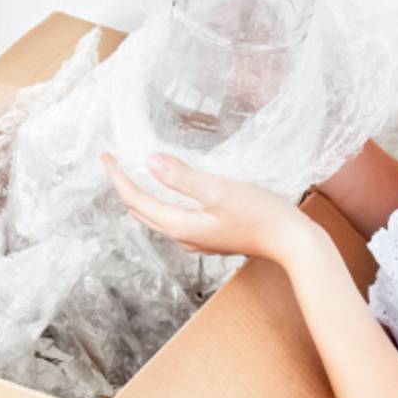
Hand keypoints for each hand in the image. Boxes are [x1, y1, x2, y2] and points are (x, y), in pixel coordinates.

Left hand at [101, 151, 320, 264]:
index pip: (136, 199)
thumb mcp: (219, 190)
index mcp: (179, 225)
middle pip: (141, 211)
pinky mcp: (210, 235)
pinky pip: (173, 218)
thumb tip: (150, 161)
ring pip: (156, 216)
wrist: (291, 241)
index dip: (118, 177)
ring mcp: (196, 239)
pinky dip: (161, 202)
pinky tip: (168, 191)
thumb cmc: (260, 214)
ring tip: (132, 173)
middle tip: (113, 162)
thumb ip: (182, 177)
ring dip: (142, 195)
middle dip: (124, 186)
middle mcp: (182, 236)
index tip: (106, 156)